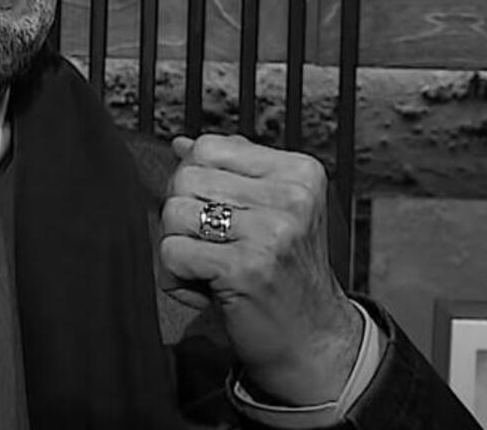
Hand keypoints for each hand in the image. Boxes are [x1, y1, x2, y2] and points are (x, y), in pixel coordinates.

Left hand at [158, 134, 362, 405]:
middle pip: (184, 178)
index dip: (195, 183)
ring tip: (213, 270)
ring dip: (178, 249)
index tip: (222, 218)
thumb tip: (179, 143)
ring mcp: (272, 232)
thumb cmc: (281, 275)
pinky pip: (172, 253)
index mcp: (299, 172)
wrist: (314, 344)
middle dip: (183, 218)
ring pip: (172, 213)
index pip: (207, 148)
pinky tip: (208, 292)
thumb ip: (229, 173)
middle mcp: (292, 196)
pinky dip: (176, 278)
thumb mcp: (270, 212)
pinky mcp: (246, 268)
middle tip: (215, 249)